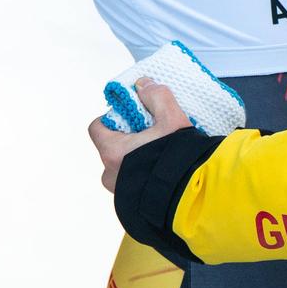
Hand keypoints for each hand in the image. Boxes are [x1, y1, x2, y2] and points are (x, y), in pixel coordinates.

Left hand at [88, 78, 189, 193]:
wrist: (189, 197)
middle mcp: (110, 174)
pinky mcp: (131, 202)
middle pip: (111, 147)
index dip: (112, 118)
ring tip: (159, 153)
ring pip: (121, 166)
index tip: (131, 115)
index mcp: (113, 152)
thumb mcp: (171, 118)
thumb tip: (144, 85)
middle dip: (128, 139)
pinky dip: (142, 174)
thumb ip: (157, 96)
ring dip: (135, 158)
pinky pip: (131, 182)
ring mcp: (119, 191)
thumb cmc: (176, 159)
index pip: (97, 127)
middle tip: (151, 134)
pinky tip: (161, 169)